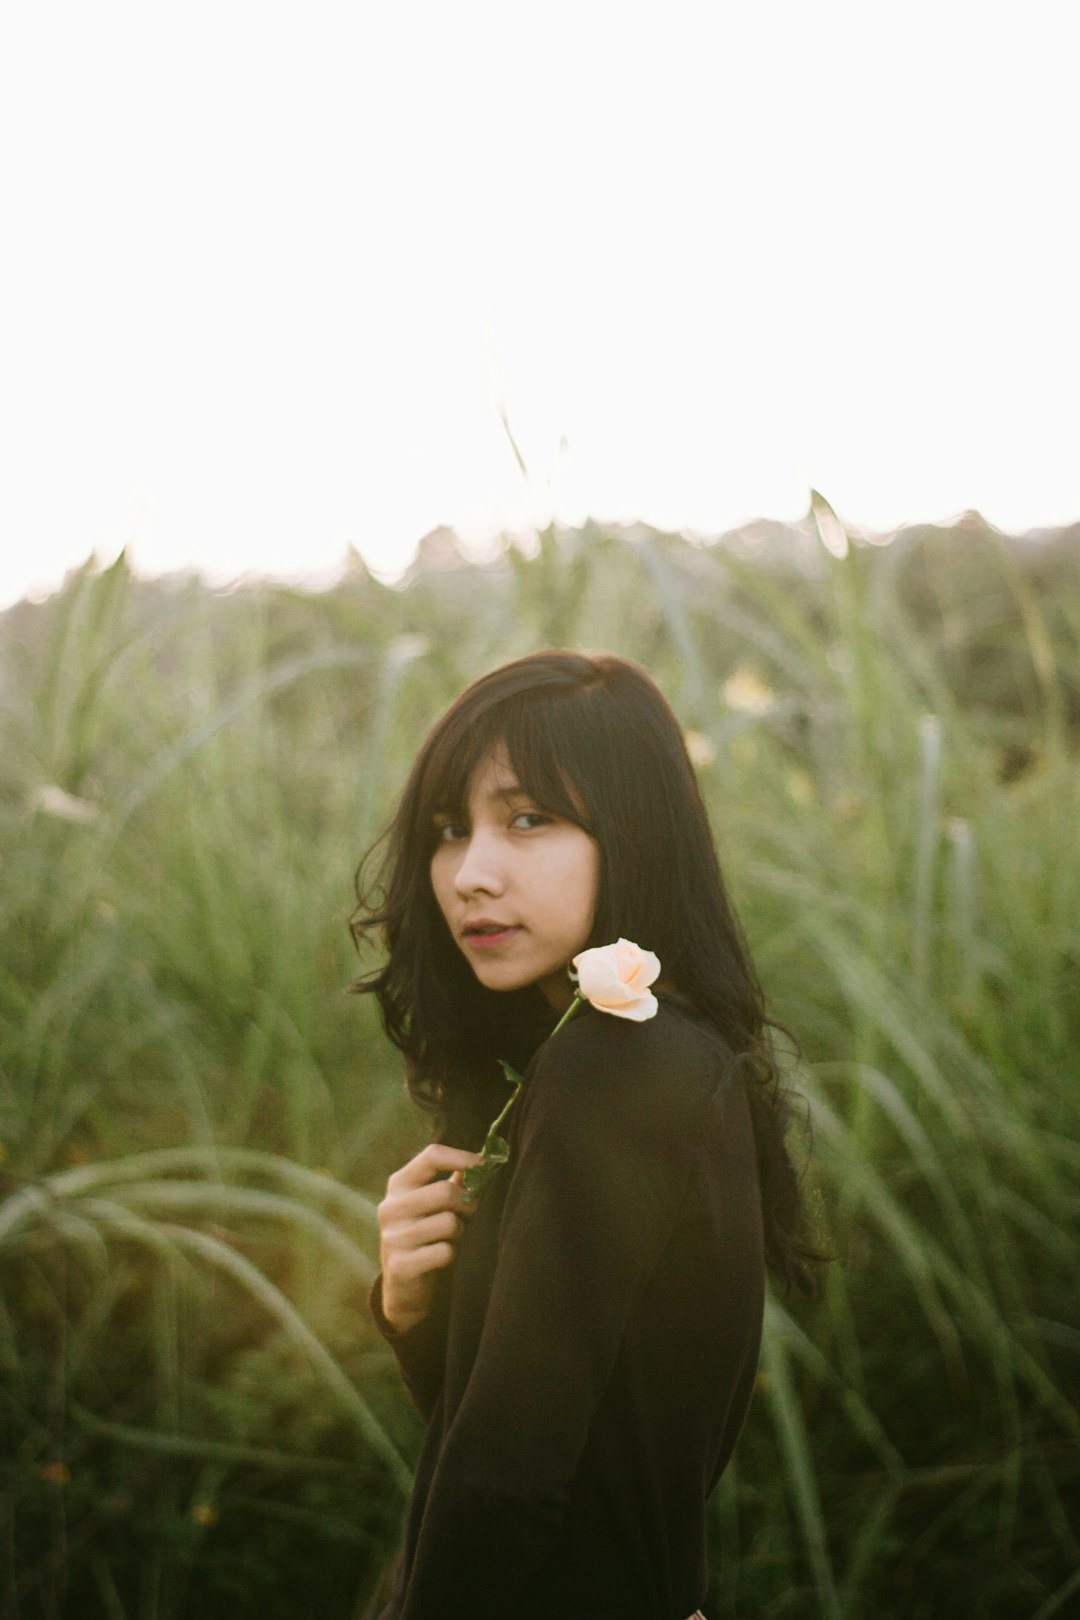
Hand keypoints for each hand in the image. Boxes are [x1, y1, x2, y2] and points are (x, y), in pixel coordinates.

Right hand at [377, 1143, 484, 1333]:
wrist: (406, 1286)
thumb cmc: (430, 1235)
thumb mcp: (439, 1204)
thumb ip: (459, 1180)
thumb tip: (488, 1159)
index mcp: (400, 1184)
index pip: (432, 1155)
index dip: (464, 1158)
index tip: (486, 1165)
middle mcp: (391, 1206)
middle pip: (446, 1191)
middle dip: (467, 1204)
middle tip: (467, 1216)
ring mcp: (393, 1236)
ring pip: (448, 1222)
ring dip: (458, 1233)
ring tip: (449, 1239)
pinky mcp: (400, 1265)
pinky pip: (444, 1252)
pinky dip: (450, 1255)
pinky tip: (440, 1259)